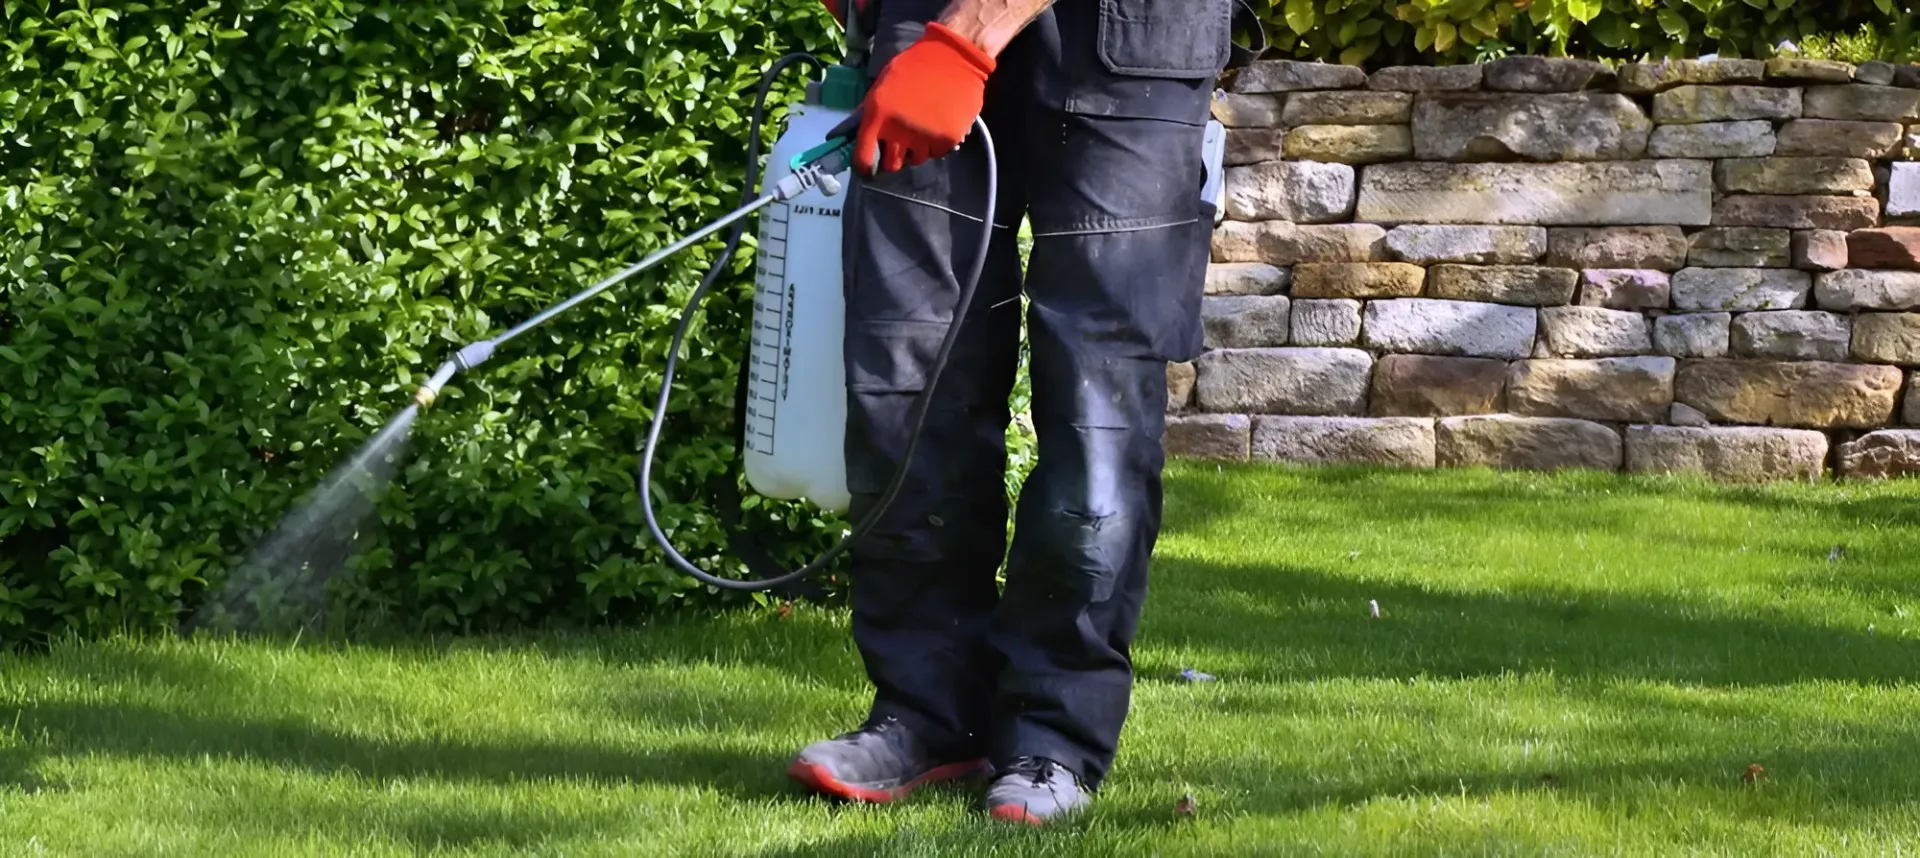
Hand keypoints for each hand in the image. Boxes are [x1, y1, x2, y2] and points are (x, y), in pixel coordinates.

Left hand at [851, 22, 994, 174]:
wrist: (954, 57)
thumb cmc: (915, 66)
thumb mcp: (883, 84)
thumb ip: (870, 111)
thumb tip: (856, 135)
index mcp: (878, 114)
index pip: (864, 158)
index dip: (864, 168)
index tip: (867, 169)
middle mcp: (899, 131)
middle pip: (892, 165)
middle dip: (892, 159)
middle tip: (898, 147)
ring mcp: (924, 137)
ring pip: (916, 160)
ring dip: (915, 151)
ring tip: (921, 131)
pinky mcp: (947, 139)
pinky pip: (936, 153)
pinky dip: (935, 145)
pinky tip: (937, 126)